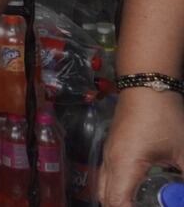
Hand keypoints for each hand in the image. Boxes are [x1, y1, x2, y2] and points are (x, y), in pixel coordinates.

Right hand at [99, 90, 183, 206]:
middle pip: (105, 197)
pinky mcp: (112, 148)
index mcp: (125, 163)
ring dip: (119, 199)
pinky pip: (108, 176)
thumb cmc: (164, 116)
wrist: (146, 85)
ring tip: (143, 201)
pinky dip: (119, 188)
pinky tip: (140, 189)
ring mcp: (109, 154)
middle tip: (147, 206)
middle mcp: (111, 161)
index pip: (117, 201)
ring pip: (104, 186)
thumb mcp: (183, 151)